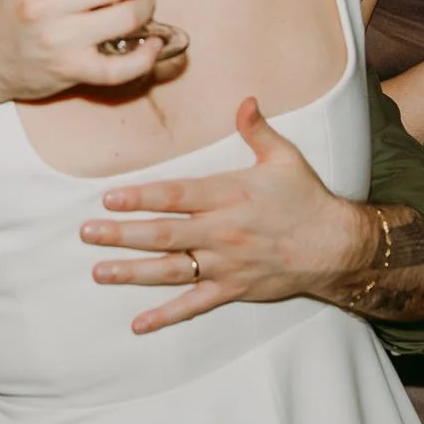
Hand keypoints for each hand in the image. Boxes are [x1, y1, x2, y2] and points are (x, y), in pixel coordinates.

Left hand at [79, 99, 375, 333]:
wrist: (336, 246)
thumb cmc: (306, 198)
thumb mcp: (284, 158)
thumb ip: (257, 130)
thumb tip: (244, 99)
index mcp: (230, 195)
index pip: (177, 196)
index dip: (141, 197)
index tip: (109, 197)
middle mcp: (223, 232)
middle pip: (164, 234)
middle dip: (122, 234)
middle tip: (87, 232)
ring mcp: (226, 264)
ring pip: (171, 270)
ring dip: (132, 272)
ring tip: (98, 271)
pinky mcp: (233, 289)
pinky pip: (194, 305)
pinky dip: (166, 316)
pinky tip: (138, 323)